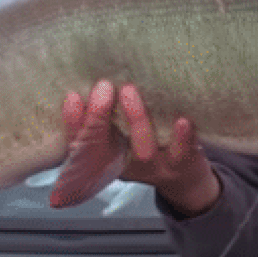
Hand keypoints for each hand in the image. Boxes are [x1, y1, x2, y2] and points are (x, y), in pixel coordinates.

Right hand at [63, 79, 220, 216]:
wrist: (186, 180)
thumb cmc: (152, 147)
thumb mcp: (126, 135)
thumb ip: (112, 116)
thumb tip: (96, 76)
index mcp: (108, 157)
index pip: (82, 144)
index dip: (74, 123)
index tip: (72, 97)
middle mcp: (128, 164)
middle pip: (106, 147)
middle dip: (99, 119)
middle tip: (102, 87)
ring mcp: (155, 166)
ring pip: (143, 149)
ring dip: (135, 119)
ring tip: (129, 91)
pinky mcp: (182, 164)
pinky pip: (181, 153)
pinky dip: (182, 137)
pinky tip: (182, 121)